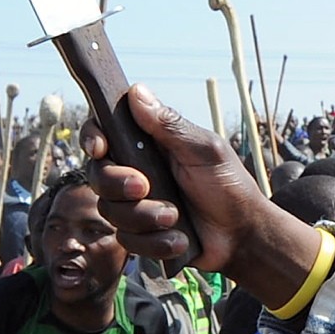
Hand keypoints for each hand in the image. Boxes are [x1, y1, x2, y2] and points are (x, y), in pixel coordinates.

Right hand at [89, 86, 317, 289]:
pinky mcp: (140, 236)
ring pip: (110, 211)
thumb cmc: (228, 185)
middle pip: (97, 175)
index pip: (104, 132)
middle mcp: (134, 173)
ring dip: (144, 217)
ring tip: (175, 218)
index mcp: (147, 145)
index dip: (92, 137)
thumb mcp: (204, 149)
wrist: (242, 234)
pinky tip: (180, 240)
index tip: (100, 147)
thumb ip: (170, 125)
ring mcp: (135, 206)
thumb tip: (136, 91)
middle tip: (144, 187)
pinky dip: (155, 242)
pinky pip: (128, 241)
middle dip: (116, 183)